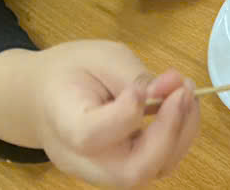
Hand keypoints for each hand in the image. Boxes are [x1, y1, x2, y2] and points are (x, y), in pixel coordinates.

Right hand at [17, 41, 198, 186]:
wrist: (45, 97)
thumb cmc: (71, 72)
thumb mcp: (99, 57)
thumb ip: (134, 74)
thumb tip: (174, 85)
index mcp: (63, 124)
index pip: (91, 135)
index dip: (125, 113)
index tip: (142, 85)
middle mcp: (82, 160)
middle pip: (130, 172)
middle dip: (169, 133)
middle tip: (183, 90)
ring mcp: (103, 171)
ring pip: (150, 171)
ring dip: (181, 133)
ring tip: (185, 91)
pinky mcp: (123, 169)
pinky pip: (156, 164)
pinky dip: (178, 136)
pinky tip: (180, 105)